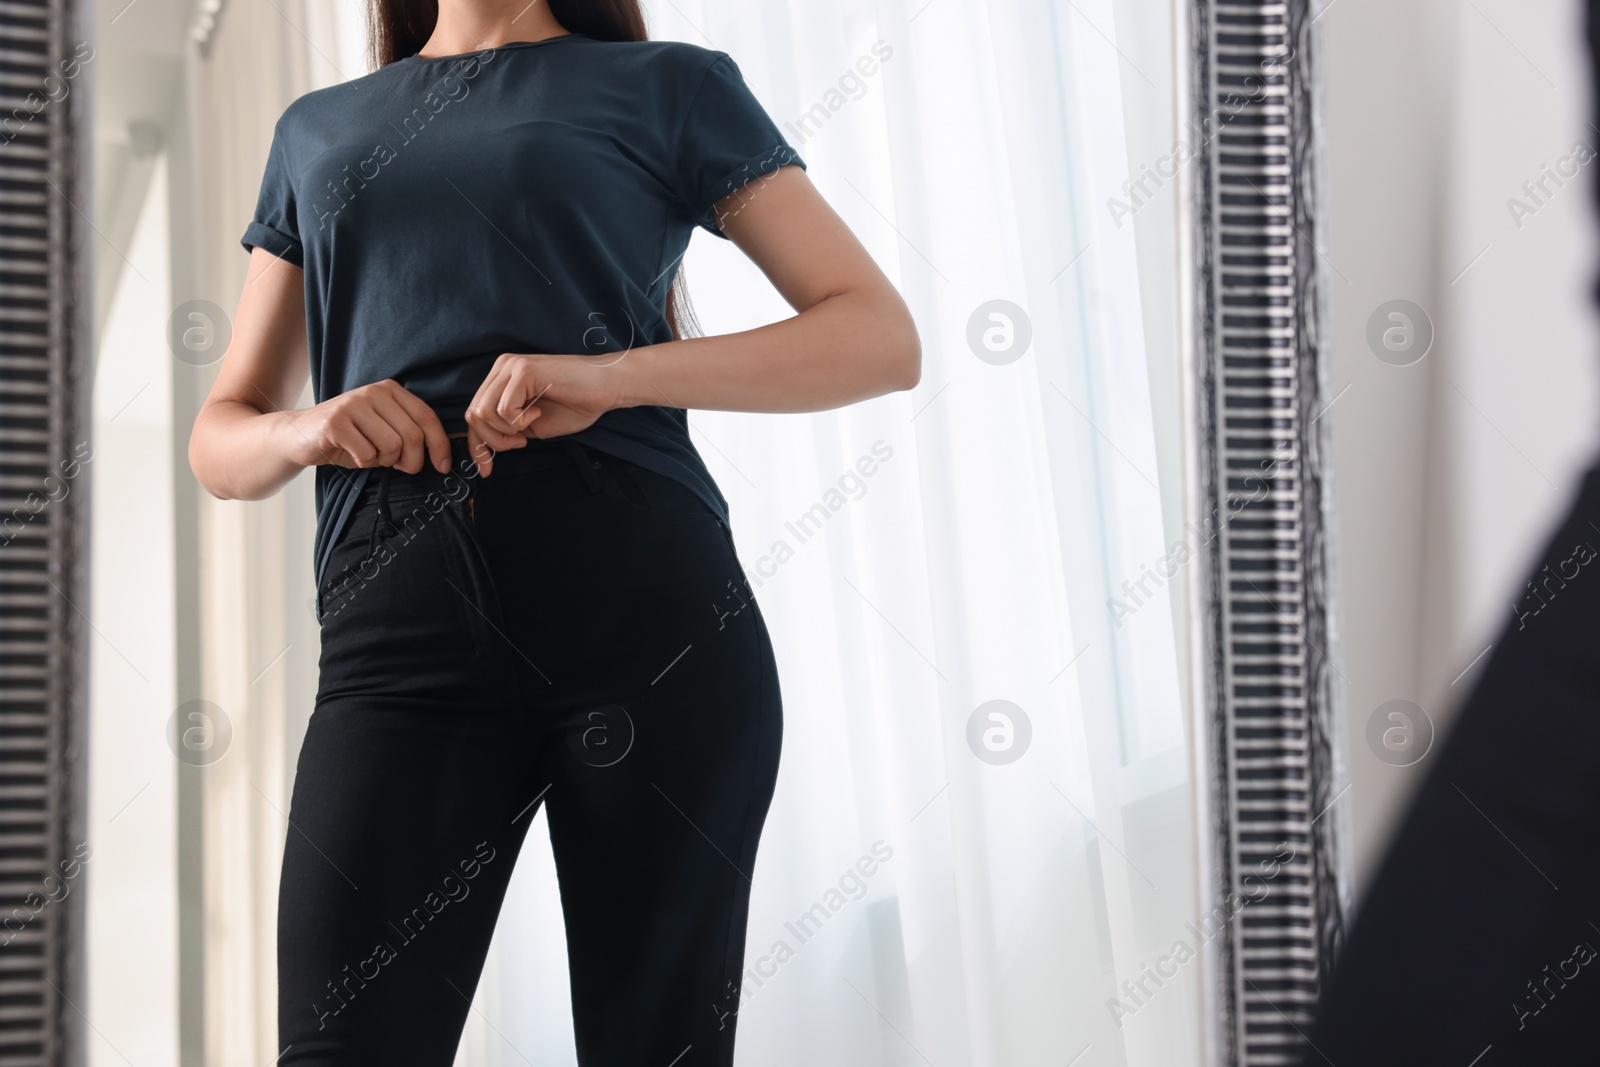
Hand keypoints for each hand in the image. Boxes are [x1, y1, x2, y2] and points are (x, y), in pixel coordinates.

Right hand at [281, 379, 451, 473]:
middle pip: (413, 435)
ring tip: (370, 455)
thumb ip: (409, 432)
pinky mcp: (335, 422)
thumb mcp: (383, 429)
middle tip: (399, 467)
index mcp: (390, 390)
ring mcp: (353, 405)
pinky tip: (352, 454)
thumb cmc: (349, 437)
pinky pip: (366, 454)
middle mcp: (374, 392)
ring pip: (392, 445)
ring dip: (384, 461)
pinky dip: (364, 463)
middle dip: (412, 461)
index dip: (440, 445)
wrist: (299, 435)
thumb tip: (441, 456)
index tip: (443, 466)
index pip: (427, 417)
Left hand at [463, 353, 622, 476]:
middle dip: (494, 441)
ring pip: (483, 412)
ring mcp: (511, 367)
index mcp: (502, 380)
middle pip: (473, 415)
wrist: (607, 388)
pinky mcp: (524, 370)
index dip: (476, 446)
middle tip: (520, 443)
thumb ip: (508, 430)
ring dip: (506, 431)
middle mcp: (502, 368)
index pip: (473, 414)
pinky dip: (519, 421)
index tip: (486, 469)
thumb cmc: (577, 404)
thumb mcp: (533, 426)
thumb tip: (484, 448)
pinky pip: (504, 409)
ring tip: (530, 426)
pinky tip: (537, 413)